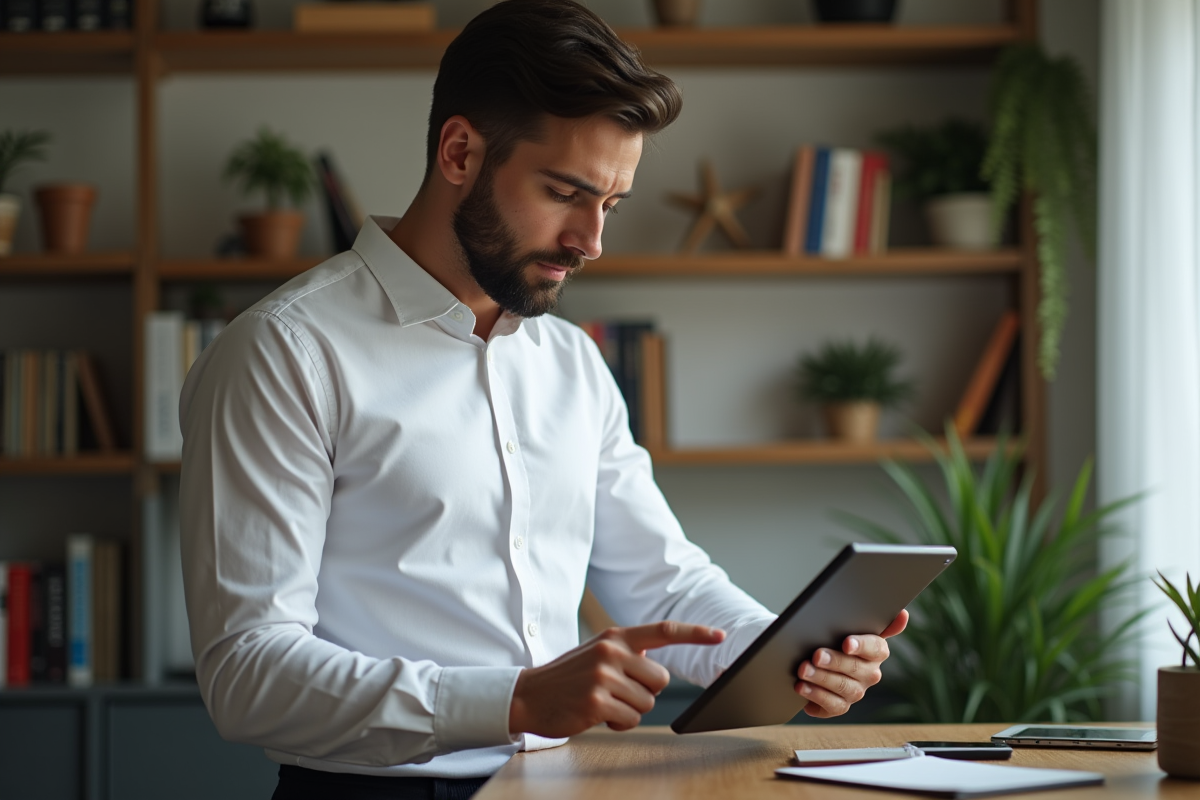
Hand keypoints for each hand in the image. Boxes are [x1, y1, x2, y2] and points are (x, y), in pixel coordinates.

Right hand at [509, 621, 724, 737]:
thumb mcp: (598, 652)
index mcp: (616, 636)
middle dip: (645, 691)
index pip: (664, 630)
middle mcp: (612, 651)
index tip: (720, 634)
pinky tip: (598, 715)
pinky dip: (618, 723)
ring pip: (647, 702)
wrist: (529, 694)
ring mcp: (604, 676)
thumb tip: (658, 667)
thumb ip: (628, 653)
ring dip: (630, 709)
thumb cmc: (569, 676)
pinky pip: (630, 719)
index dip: (695, 633)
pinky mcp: (597, 702)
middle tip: (617, 691)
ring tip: (603, 702)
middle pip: (661, 679)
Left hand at [795, 609, 908, 717]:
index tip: (846, 643)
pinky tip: (802, 687)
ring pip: (843, 687)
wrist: (818, 662)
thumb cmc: (838, 640)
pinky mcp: (840, 706)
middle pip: (855, 668)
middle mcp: (870, 673)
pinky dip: (816, 696)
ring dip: (822, 679)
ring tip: (804, 670)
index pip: (876, 648)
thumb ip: (879, 621)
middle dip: (834, 661)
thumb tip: (903, 614)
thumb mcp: (853, 626)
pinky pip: (832, 705)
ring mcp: (856, 691)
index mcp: (877, 652)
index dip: (862, 645)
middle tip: (816, 655)